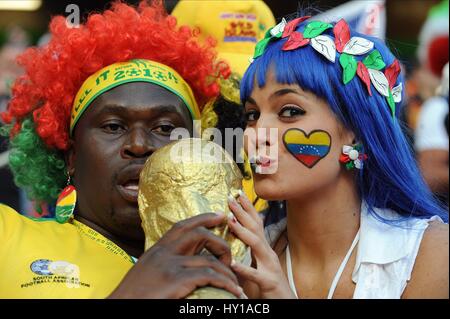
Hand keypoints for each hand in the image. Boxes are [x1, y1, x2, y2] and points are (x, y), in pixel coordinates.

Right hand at [109, 213, 242, 298]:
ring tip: (235, 283)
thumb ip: (162, 264)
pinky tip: (232, 291)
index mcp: (156, 251)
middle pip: (198, 235)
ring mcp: (169, 266)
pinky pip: (209, 276)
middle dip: (219, 242)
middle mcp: (163, 254)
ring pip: (209, 260)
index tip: (219, 215)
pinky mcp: (175, 280)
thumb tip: (181, 265)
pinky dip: (225, 282)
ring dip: (227, 271)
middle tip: (230, 255)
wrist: (118, 306)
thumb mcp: (145, 273)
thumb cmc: (132, 296)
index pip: (182, 226)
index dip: (203, 218)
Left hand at [227, 192, 294, 298]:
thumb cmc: (270, 283)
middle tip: (230, 198)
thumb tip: (239, 234)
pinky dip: (244, 269)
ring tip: (230, 221)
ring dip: (243, 232)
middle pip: (256, 228)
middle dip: (243, 212)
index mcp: (264, 248)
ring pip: (257, 245)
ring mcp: (270, 266)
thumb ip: (251, 249)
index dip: (248, 208)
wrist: (286, 302)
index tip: (237, 193)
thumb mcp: (259, 262)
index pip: (256, 223)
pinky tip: (232, 263)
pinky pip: (255, 275)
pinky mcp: (268, 282)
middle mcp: (268, 253)